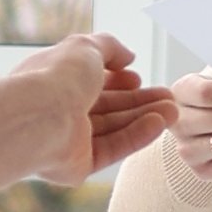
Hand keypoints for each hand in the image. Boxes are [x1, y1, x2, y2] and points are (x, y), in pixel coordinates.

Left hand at [16, 33, 182, 184]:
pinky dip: (137, 136)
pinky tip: (159, 125)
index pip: (90, 81)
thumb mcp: (86, 47)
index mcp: (54, 81)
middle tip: (169, 97)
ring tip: (173, 111)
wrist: (38, 118)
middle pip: (107, 106)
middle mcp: (59, 110)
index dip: (116, 79)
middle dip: (139, 101)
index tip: (137, 78)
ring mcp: (68, 139)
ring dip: (144, 117)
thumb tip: (128, 57)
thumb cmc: (56, 78)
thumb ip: (110, 48)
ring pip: (114, 128)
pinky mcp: (78, 164)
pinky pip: (113, 149)